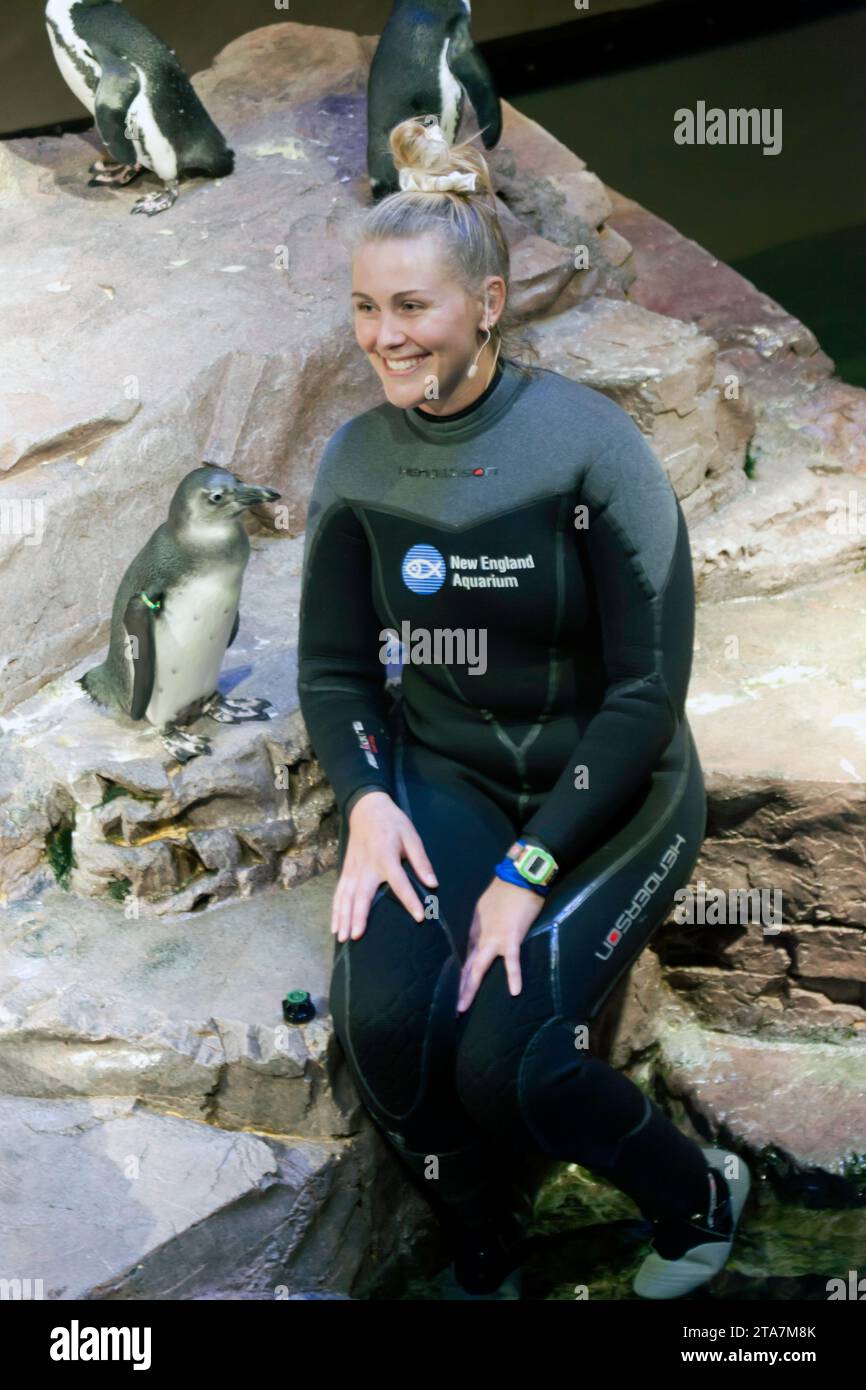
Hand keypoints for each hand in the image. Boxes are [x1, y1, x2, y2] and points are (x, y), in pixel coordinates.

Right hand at [332, 791, 438, 942]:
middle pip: (361, 894)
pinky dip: (335, 910)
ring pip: (346, 896)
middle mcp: (367, 866)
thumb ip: (420, 861)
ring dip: (343, 917)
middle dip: (358, 916)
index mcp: (386, 856)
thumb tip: (432, 883)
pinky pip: (339, 893)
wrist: (367, 808)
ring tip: (342, 938)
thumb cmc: (393, 823)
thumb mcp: (412, 836)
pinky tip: (335, 927)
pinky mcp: (346, 870)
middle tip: (356, 936)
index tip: (419, 917)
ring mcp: (353, 869)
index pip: (399, 882)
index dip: (410, 899)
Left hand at [456, 851, 545, 1013]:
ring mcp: (494, 939)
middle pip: (466, 967)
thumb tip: (478, 937)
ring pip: (478, 967)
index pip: (463, 958)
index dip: (457, 975)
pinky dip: (513, 976)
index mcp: (475, 931)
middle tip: (449, 1009)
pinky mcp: (511, 938)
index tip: (449, 991)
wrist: (518, 877)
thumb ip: (481, 925)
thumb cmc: (504, 891)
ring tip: (461, 1007)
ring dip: (469, 988)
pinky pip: (512, 961)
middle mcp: (480, 938)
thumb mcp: (484, 908)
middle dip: (457, 988)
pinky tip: (515, 991)